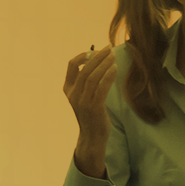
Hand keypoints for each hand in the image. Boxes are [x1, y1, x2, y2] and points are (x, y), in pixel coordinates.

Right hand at [64, 47, 116, 177]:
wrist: (92, 137)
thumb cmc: (91, 114)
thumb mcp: (84, 96)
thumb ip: (86, 82)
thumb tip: (97, 61)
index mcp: (68, 89)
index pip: (71, 65)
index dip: (83, 55)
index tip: (96, 50)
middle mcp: (73, 94)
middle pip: (85, 68)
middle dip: (98, 56)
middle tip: (109, 48)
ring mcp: (82, 101)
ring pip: (92, 76)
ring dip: (104, 63)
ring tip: (113, 56)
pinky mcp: (93, 107)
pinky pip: (101, 87)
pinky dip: (108, 76)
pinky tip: (115, 68)